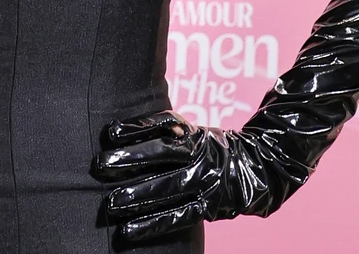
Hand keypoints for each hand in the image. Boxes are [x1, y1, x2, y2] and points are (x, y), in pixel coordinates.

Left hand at [92, 110, 285, 242]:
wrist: (259, 168)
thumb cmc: (207, 147)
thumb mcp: (189, 132)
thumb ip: (160, 128)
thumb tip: (116, 129)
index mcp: (193, 138)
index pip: (161, 130)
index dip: (135, 131)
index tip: (109, 133)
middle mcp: (198, 160)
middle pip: (160, 159)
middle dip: (128, 162)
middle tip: (99, 165)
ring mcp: (204, 185)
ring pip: (167, 190)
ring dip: (136, 197)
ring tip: (110, 203)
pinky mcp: (207, 209)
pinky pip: (177, 217)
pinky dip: (151, 224)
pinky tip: (127, 230)